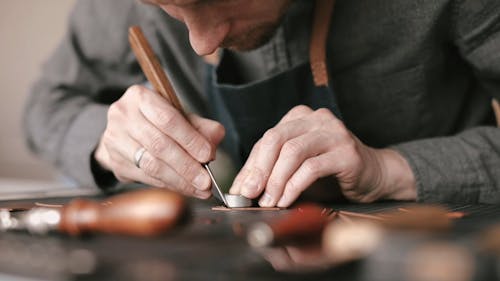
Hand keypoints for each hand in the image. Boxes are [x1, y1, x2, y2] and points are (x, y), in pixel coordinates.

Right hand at [94, 85, 224, 198]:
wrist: (127, 131)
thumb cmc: (158, 121)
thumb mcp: (180, 115)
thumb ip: (200, 125)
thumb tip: (215, 138)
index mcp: (140, 97)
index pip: (168, 119)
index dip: (189, 139)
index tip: (208, 155)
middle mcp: (122, 116)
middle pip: (159, 145)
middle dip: (186, 166)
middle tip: (206, 180)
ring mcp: (115, 141)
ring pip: (151, 165)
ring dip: (179, 180)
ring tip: (200, 188)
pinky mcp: (115, 163)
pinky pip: (146, 178)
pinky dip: (169, 185)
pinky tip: (185, 189)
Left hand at [229, 105, 415, 206]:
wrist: (374, 175)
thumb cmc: (331, 172)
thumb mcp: (296, 167)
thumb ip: (273, 170)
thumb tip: (243, 188)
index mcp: (300, 117)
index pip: (267, 139)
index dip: (250, 166)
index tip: (238, 190)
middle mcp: (316, 119)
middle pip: (276, 139)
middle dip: (259, 170)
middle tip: (248, 194)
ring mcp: (333, 132)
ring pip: (292, 152)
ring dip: (275, 180)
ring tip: (268, 201)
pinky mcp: (346, 152)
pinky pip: (312, 167)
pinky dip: (294, 186)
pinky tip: (286, 200)